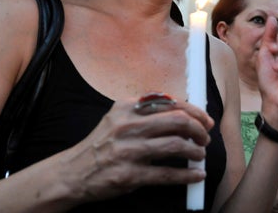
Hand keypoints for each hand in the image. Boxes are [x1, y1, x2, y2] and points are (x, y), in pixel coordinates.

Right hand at [61, 98, 213, 200]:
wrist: (72, 172)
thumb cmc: (101, 145)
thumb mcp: (116, 118)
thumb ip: (144, 110)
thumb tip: (181, 111)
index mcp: (126, 107)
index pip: (170, 102)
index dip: (194, 111)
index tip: (205, 120)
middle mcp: (128, 126)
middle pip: (177, 121)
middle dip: (198, 129)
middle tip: (204, 138)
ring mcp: (128, 151)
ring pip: (176, 146)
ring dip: (195, 151)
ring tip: (200, 155)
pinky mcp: (129, 175)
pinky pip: (167, 174)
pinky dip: (187, 175)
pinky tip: (197, 175)